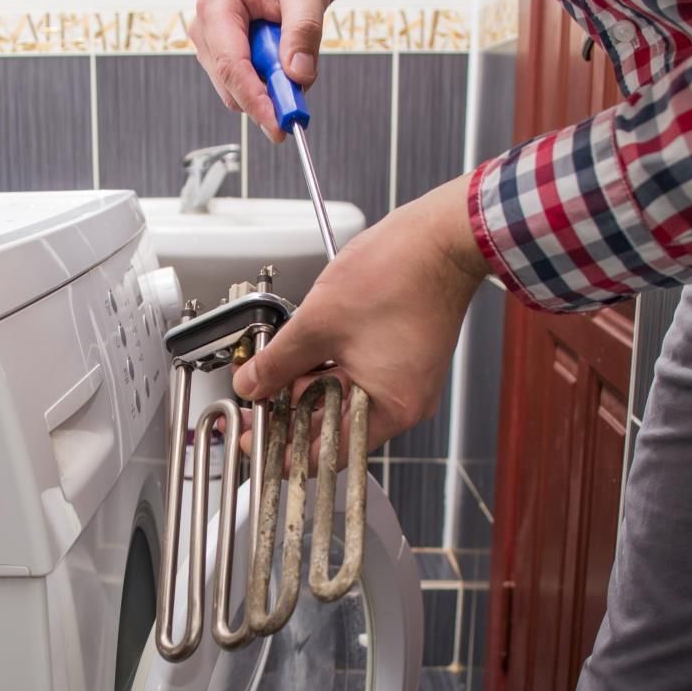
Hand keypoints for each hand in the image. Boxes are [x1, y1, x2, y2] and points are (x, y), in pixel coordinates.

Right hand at [189, 0, 330, 140]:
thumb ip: (303, 32)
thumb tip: (298, 76)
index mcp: (216, 6)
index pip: (231, 67)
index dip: (255, 100)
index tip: (278, 125)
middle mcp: (204, 29)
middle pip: (231, 85)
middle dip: (266, 98)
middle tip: (301, 101)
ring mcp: (208, 46)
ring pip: (236, 91)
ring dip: (269, 88)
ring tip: (292, 56)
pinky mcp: (218, 58)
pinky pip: (242, 86)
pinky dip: (266, 85)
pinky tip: (280, 61)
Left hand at [232, 176, 492, 466]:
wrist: (440, 237)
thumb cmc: (399, 275)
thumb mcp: (318, 323)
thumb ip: (277, 362)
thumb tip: (251, 385)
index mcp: (389, 408)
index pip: (328, 453)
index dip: (283, 452)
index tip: (252, 443)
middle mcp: (401, 401)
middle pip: (332, 425)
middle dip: (288, 413)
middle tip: (251, 401)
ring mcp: (403, 378)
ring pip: (340, 397)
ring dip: (303, 386)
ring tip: (268, 369)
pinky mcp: (401, 355)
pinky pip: (355, 374)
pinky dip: (325, 368)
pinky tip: (297, 353)